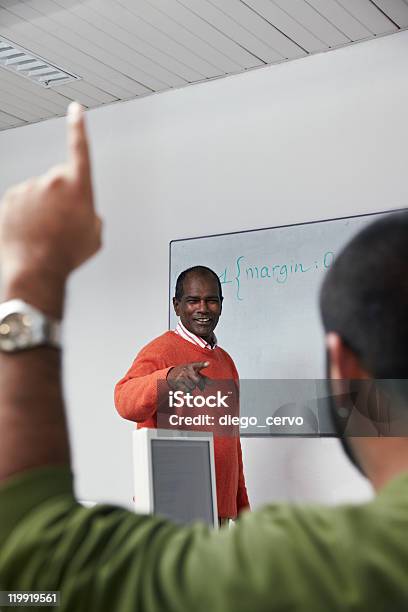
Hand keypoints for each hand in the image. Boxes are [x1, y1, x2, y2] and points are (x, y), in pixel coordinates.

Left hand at [0, 102, 101, 292]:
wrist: (37, 270)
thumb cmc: (67, 254)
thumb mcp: (95, 236)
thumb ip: (93, 215)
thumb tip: (85, 212)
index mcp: (78, 186)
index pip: (79, 147)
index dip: (78, 127)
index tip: (75, 111)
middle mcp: (51, 182)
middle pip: (59, 180)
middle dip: (61, 197)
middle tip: (62, 223)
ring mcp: (27, 189)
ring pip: (37, 194)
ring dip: (42, 209)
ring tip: (45, 233)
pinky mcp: (8, 200)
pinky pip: (20, 204)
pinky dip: (24, 216)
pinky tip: (30, 233)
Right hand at [167, 361, 210, 392]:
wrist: (171, 374)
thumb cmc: (186, 372)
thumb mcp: (193, 371)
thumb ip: (202, 376)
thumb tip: (212, 383)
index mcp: (191, 365)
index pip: (198, 365)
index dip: (203, 364)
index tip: (208, 363)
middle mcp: (186, 370)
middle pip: (197, 380)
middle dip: (201, 385)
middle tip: (202, 388)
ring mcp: (181, 375)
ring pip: (192, 386)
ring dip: (192, 387)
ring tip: (188, 383)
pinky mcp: (177, 382)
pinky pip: (186, 390)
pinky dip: (187, 390)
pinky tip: (184, 386)